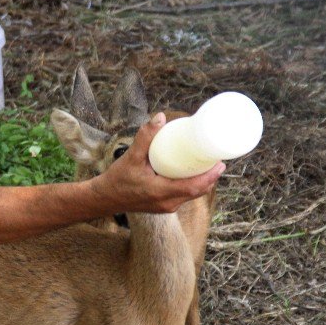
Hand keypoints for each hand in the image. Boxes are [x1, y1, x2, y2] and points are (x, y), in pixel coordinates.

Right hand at [95, 113, 223, 213]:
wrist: (104, 198)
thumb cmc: (117, 178)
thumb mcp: (131, 157)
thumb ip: (145, 137)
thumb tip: (160, 117)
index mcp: (162, 192)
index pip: (194, 187)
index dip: (210, 176)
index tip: (221, 163)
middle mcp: (167, 203)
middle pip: (197, 192)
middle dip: (210, 177)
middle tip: (217, 160)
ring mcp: (166, 207)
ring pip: (191, 195)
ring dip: (202, 182)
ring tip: (208, 165)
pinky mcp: (163, 206)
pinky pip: (183, 196)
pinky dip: (191, 186)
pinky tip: (192, 174)